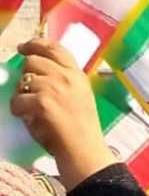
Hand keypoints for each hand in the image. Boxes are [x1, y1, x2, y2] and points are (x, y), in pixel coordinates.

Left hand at [9, 39, 114, 188]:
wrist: (84, 151)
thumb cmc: (82, 130)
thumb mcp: (79, 97)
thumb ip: (64, 81)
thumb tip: (36, 71)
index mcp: (78, 76)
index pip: (55, 48)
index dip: (36, 44)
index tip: (24, 47)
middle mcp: (67, 77)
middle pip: (33, 61)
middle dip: (26, 74)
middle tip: (27, 88)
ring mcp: (54, 88)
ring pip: (23, 80)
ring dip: (22, 94)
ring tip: (31, 109)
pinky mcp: (42, 102)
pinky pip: (17, 100)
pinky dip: (18, 110)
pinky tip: (28, 118)